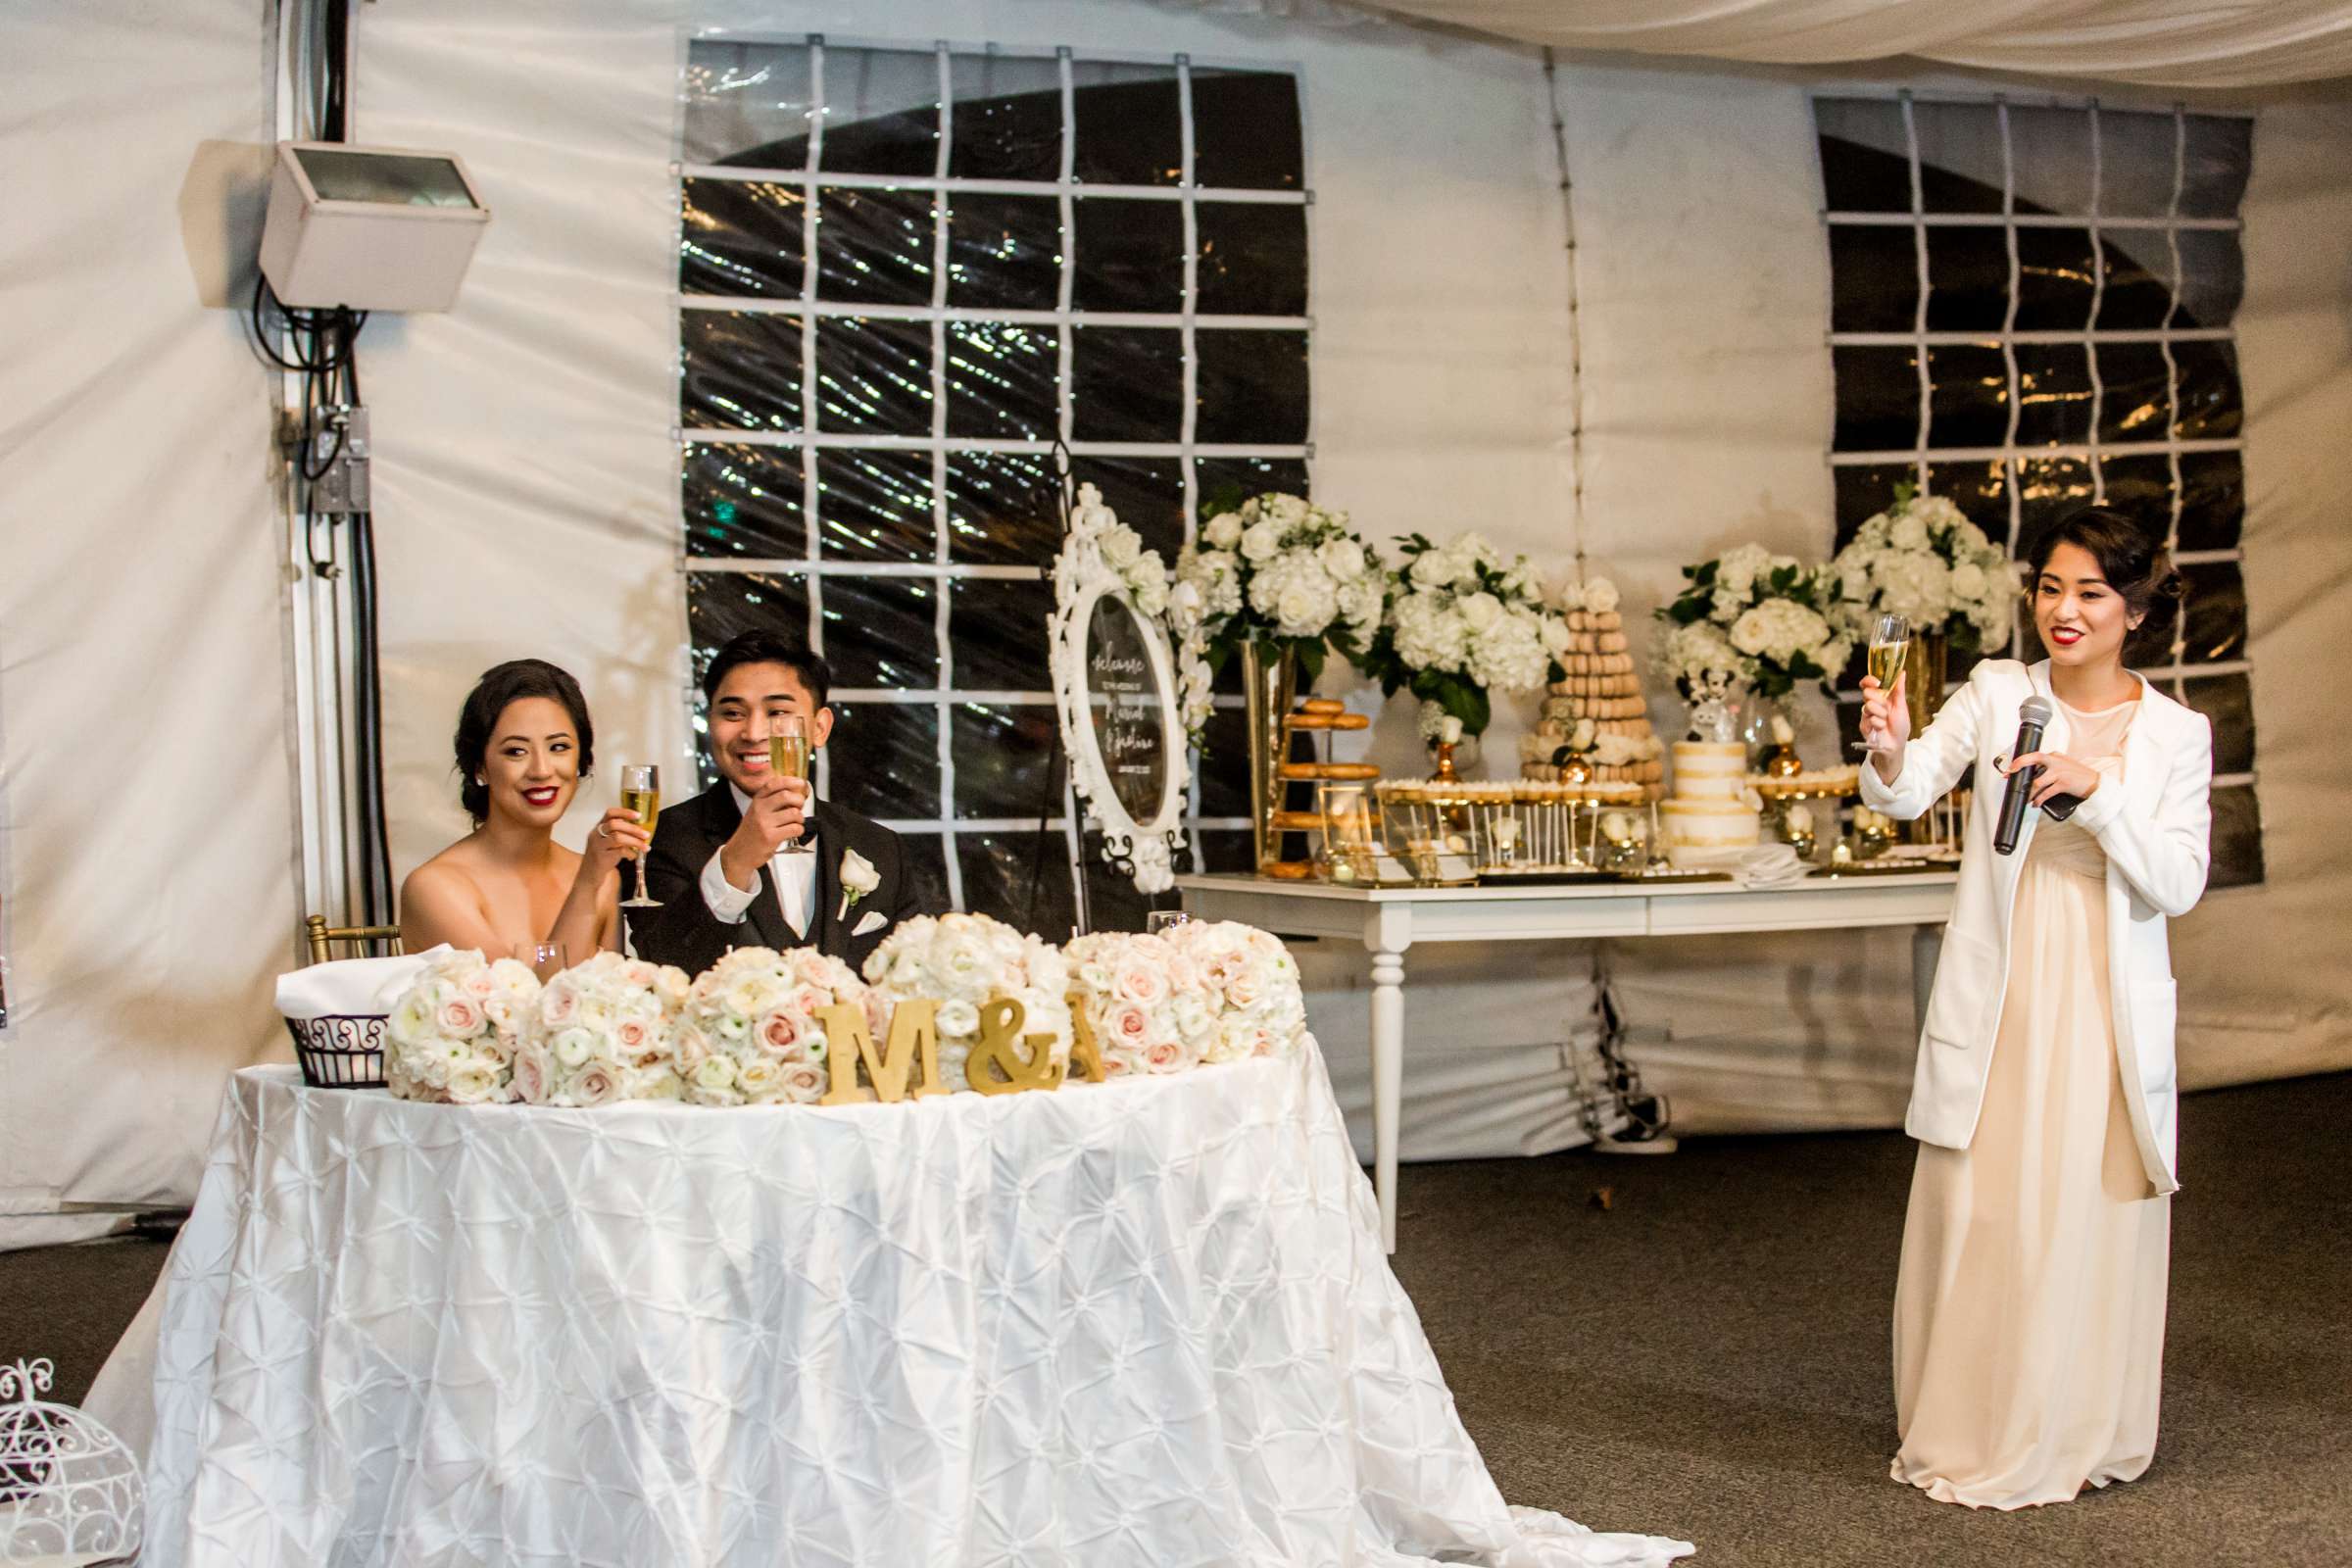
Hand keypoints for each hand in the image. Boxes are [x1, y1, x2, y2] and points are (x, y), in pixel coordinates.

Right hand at [579, 806, 650, 885]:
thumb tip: (640, 831)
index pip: (610, 813)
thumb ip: (619, 834)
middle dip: (633, 829)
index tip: (638, 815)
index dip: (625, 812)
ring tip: (645, 847)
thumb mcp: (608, 843)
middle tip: (646, 835)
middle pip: (615, 824)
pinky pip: (619, 851)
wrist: (589, 875)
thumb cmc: (602, 857)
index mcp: (598, 828)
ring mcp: (597, 846)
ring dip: (635, 841)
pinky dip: (630, 853)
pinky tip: (633, 857)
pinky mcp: (601, 857)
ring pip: (618, 837)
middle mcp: (596, 835)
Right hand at [719, 774, 809, 888]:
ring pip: (793, 813)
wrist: (739, 853)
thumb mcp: (756, 812)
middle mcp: (759, 809)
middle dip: (799, 800)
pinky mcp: (771, 837)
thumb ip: (771, 802)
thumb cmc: (751, 833)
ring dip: (800, 818)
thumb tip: (795, 794)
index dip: (790, 781)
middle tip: (800, 806)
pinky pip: (794, 828)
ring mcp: (764, 823)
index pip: (774, 784)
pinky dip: (799, 830)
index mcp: (757, 801)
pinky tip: (794, 832)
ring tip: (796, 822)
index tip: (800, 783)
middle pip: (786, 796)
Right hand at [1859, 671, 1909, 754]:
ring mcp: (1866, 715)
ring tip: (1886, 721)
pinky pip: (1869, 719)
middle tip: (1886, 708)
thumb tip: (1902, 672)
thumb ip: (1899, 689)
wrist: (1897, 744)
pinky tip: (1882, 728)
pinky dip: (1879, 724)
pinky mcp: (1863, 726)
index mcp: (1880, 697)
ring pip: (1868, 706)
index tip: (1877, 682)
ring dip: (1881, 714)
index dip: (1869, 680)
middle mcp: (1871, 704)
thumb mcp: (1902, 705)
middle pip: (1866, 693)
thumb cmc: (1900, 725)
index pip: (1867, 684)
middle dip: (1878, 700)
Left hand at [2002, 750, 2101, 807]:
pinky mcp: (2064, 783)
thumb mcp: (2063, 766)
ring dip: (2029, 793)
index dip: (2020, 761)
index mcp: (2055, 756)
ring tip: (2027, 799)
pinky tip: (2036, 803)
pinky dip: (2039, 800)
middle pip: (2034, 759)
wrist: (2095, 784)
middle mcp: (2056, 761)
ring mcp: (2060, 772)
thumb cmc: (2078, 776)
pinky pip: (2046, 793)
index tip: (2010, 769)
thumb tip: (2031, 776)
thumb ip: (2049, 768)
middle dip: (2019, 766)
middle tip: (2010, 775)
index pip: (2034, 755)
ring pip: (2037, 782)